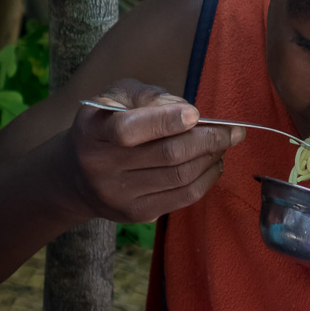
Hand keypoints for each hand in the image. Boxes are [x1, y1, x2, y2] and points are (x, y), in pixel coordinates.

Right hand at [61, 78, 243, 223]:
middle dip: (208, 140)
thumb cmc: (106, 124)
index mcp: (93, 132)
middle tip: (233, 131)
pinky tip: (213, 164)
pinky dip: (207, 179)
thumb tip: (185, 108)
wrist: (76, 175)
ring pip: (180, 178)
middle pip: (167, 155)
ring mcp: (119, 195)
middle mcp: (101, 167)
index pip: (129, 129)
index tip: (196, 114)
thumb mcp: (115, 97)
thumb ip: (148, 96)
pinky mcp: (136, 214)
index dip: (166, 121)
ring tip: (224, 144)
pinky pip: (182, 198)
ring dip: (211, 159)